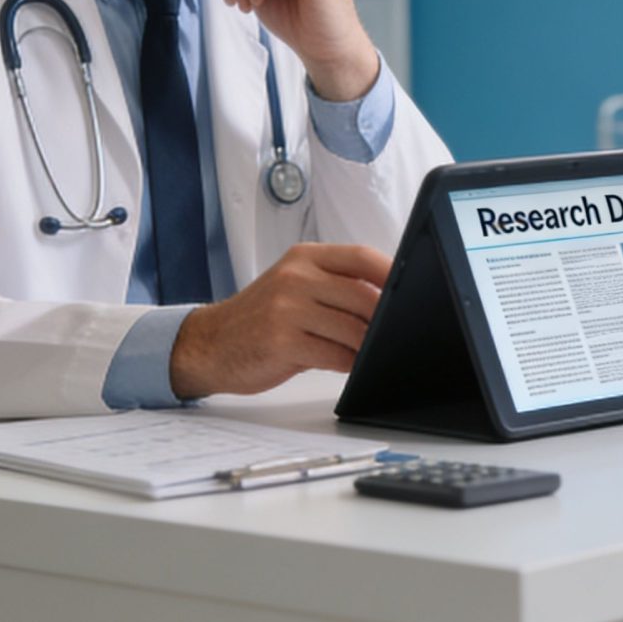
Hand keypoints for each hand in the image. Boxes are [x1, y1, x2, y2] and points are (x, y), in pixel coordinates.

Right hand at [167, 242, 392, 397]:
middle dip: (386, 318)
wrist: (208, 344)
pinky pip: (334, 355)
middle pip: (364, 295)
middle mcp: (295, 277)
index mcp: (304, 258)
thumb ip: (335, 287)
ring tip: (374, 352)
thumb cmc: (259, 319)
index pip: (361, 256)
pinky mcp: (281, 342)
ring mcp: (287, 309)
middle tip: (398, 332)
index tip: (414, 286)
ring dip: (370, 346)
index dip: (392, 271)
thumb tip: (390, 299)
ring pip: (352, 328)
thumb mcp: (293, 288)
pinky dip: (350, 363)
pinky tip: (350, 365)